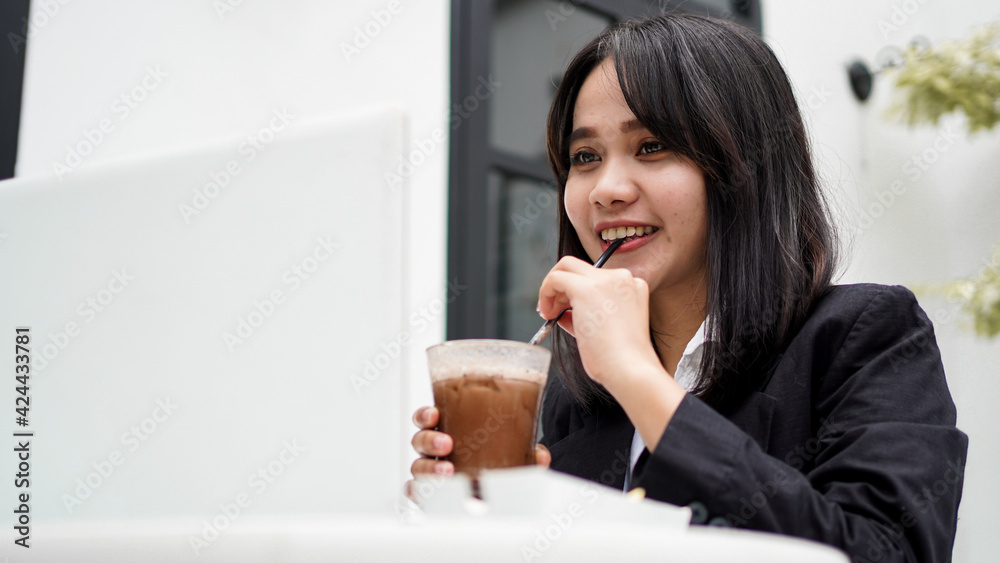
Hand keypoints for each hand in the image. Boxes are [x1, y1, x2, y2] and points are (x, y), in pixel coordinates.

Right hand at [405, 406, 551, 500]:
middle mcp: (435, 450)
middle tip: (448, 444)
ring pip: (417, 466)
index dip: (425, 414)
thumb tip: (539, 455)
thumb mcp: (510, 449)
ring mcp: (431, 471)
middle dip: (430, 440)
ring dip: (429, 467)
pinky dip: (419, 491)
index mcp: (448, 429)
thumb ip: (524, 450)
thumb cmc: (493, 460)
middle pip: (419, 440)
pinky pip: (415, 492)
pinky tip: (431, 491)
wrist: (493, 491)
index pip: (427, 418)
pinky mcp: (430, 494)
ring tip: (448, 471)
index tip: (435, 414)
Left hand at [537, 256, 661, 388]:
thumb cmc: (622, 361)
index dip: (576, 292)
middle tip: (552, 307)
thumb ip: (588, 314)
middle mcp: (622, 278)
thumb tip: (564, 313)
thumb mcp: (608, 330)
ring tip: (548, 313)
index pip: (597, 278)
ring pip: (566, 267)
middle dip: (562, 284)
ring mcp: (606, 280)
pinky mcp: (586, 289)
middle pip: (580, 267)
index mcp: (633, 286)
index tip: (567, 309)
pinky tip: (547, 313)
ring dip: (552, 289)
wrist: (631, 370)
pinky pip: (556, 278)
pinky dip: (545, 292)